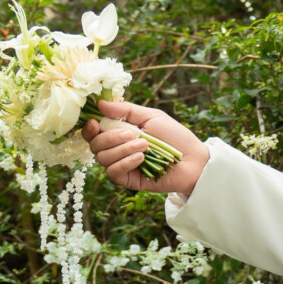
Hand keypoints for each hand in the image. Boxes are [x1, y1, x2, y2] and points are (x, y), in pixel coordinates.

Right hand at [82, 99, 208, 197]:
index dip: (89, 128)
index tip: (95, 123)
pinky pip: (114, 172)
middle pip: (95, 145)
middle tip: (133, 134)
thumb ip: (126, 110)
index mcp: (118, 132)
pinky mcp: (127, 180)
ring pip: (103, 158)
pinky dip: (126, 162)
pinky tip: (141, 158)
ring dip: (123, 149)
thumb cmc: (174, 136)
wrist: (193, 159)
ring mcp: (120, 165)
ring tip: (145, 146)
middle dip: (111, 138)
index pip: (93, 132)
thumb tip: (100, 103)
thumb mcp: (151, 117)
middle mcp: (116, 149)